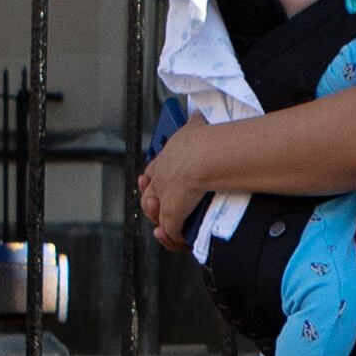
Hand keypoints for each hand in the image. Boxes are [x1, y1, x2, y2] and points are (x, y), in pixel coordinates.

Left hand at [136, 117, 225, 238]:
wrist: (207, 155)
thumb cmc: (204, 140)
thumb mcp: (195, 127)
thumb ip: (195, 123)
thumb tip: (198, 116)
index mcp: (163, 161)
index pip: (152, 174)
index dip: (151, 181)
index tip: (150, 181)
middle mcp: (159, 180)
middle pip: (148, 198)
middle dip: (154, 205)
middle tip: (162, 207)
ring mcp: (164, 199)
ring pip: (157, 217)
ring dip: (164, 223)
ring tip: (173, 227)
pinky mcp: (172, 216)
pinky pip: (171, 232)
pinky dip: (176, 238)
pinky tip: (184, 239)